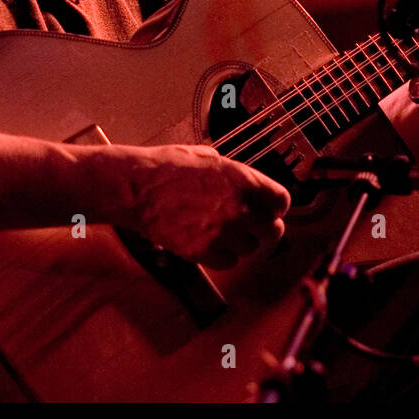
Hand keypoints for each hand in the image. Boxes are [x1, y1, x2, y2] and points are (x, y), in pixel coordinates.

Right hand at [127, 144, 290, 270]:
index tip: (270, 210)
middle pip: (273, 230)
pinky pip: (229, 262)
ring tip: (223, 233)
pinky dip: (222, 257)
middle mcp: (239, 207)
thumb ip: (230, 172)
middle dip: (264, 228)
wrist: (136, 188)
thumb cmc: (166, 167)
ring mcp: (223, 231)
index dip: (275, 206)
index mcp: (243, 180)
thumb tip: (237, 178)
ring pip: (250, 248)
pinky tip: (210, 245)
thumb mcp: (205, 156)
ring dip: (241, 243)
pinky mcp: (204, 251)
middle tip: (253, 228)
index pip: (281, 201)